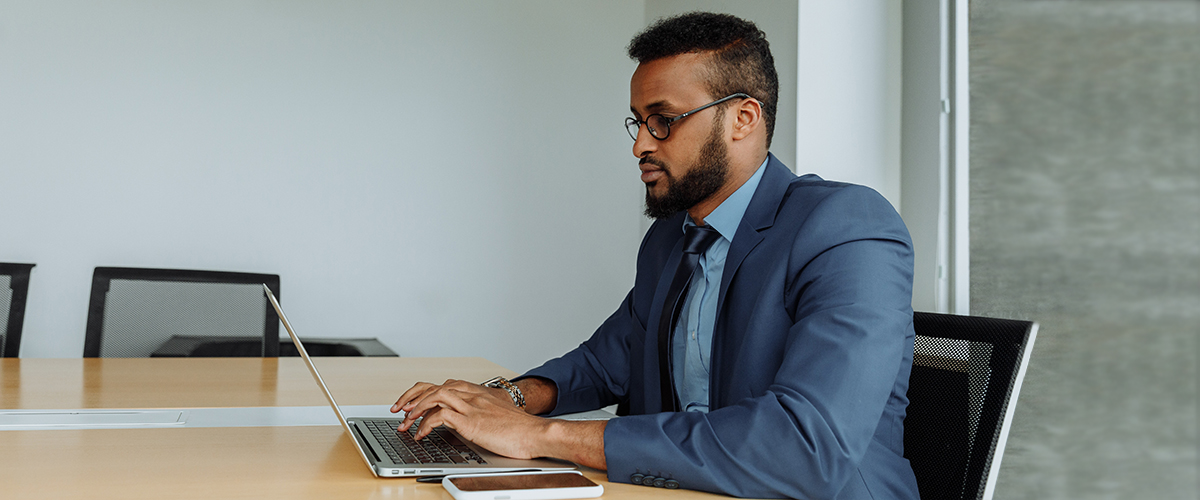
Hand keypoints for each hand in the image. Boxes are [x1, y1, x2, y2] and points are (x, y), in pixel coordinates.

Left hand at [390, 379, 550, 459]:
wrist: (535, 432)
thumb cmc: (518, 428)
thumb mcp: (494, 415)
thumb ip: (477, 413)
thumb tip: (462, 422)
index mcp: (475, 392)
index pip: (441, 385)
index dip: (421, 393)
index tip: (409, 404)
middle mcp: (470, 394)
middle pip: (432, 387)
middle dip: (410, 398)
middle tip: (398, 411)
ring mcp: (470, 406)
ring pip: (433, 397)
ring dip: (414, 410)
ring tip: (405, 424)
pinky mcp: (471, 421)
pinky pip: (440, 417)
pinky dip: (426, 425)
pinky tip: (421, 435)